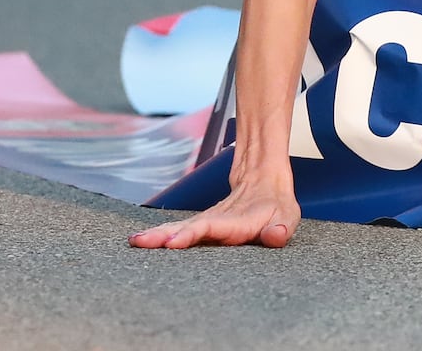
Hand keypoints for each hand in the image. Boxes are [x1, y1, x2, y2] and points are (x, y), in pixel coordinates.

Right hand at [128, 177, 300, 249]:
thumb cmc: (276, 203)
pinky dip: (160, 234)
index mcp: (235, 221)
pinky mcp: (201, 224)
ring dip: (156, 234)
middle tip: (140, 243)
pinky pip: (179, 229)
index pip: (209, 228)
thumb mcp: (287, 215)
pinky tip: (141, 241)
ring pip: (178, 226)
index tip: (171, 243)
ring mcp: (207, 221)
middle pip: (186, 227)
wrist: (263, 178)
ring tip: (134, 242)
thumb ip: (281, 227)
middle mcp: (216, 220)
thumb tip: (276, 236)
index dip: (190, 235)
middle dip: (163, 236)